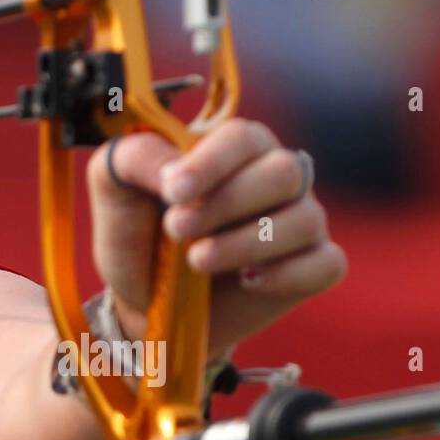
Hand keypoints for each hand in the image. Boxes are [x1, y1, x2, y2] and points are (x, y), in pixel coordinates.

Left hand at [86, 118, 346, 354]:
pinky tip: (246, 281)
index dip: (211, 163)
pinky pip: (326, 264)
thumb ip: (135, 158)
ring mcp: (300, 219)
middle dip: (226, 204)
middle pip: (283, 173)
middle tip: (177, 229)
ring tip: (197, 260)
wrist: (145, 302)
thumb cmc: (135, 235)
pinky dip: (286, 275)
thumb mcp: (114, 188)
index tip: (173, 192)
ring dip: (245, 244)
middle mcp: (274, 175)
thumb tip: (174, 167)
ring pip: (305, 219)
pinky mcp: (313, 265)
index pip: (242, 137)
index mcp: (232, 147)